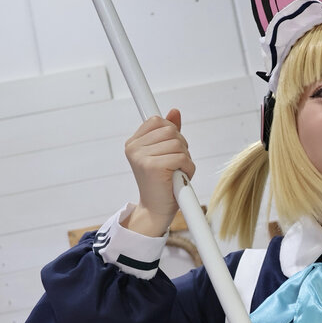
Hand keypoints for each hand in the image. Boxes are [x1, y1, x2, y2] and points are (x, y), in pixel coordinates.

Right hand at [123, 109, 194, 235]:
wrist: (155, 211)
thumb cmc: (162, 183)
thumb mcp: (164, 153)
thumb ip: (168, 133)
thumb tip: (175, 111)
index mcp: (133, 143)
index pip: (157, 121)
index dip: (171, 132)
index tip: (172, 146)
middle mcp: (133, 148)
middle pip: (170, 130)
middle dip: (181, 146)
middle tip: (176, 164)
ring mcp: (141, 156)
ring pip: (178, 143)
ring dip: (185, 159)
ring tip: (177, 172)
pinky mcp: (152, 166)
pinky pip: (182, 157)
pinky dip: (188, 168)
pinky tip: (179, 178)